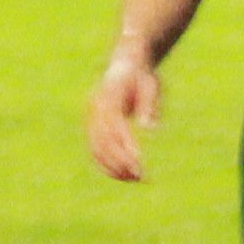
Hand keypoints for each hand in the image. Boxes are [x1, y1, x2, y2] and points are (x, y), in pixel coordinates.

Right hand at [86, 46, 163, 182]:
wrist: (127, 63)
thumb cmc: (143, 76)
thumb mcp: (151, 85)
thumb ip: (149, 105)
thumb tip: (151, 128)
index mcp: (110, 99)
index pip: (116, 129)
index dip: (125, 147)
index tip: (138, 163)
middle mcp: (97, 110)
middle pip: (103, 142)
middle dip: (119, 162)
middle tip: (140, 177)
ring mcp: (92, 118)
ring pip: (97, 149)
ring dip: (113, 166)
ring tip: (134, 180)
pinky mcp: (93, 125)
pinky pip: (96, 148)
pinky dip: (106, 163)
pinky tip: (121, 175)